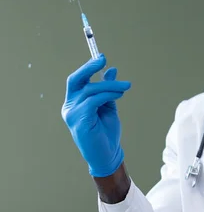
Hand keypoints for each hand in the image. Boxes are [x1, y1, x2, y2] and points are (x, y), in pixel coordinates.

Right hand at [61, 55, 130, 176]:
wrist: (108, 154)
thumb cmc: (106, 132)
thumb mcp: (108, 106)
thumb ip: (108, 89)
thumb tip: (111, 70)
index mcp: (74, 103)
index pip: (76, 80)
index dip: (87, 67)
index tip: (101, 57)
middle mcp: (69, 107)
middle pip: (75, 80)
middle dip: (88, 68)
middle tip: (103, 60)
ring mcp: (72, 115)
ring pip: (90, 90)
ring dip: (110, 85)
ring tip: (125, 87)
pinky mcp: (79, 122)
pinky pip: (93, 101)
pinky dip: (107, 95)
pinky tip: (119, 95)